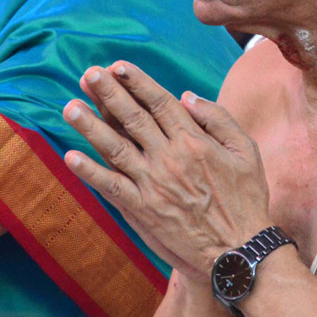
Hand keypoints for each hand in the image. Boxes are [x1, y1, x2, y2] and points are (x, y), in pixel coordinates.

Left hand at [63, 62, 271, 282]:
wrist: (238, 251)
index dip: (137, 82)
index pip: (159, 103)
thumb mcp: (246, 151)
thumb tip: (187, 96)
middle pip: (132, 118)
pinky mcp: (142, 210)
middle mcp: (169, 158)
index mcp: (194, 141)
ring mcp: (153, 184)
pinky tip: (70, 157)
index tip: (118, 66)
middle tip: (89, 73)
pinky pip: (111, 187)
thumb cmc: (246, 199)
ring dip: (91, 126)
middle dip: (109, 93)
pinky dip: (90, 172)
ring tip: (70, 106)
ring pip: (115, 148)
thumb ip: (218, 119)